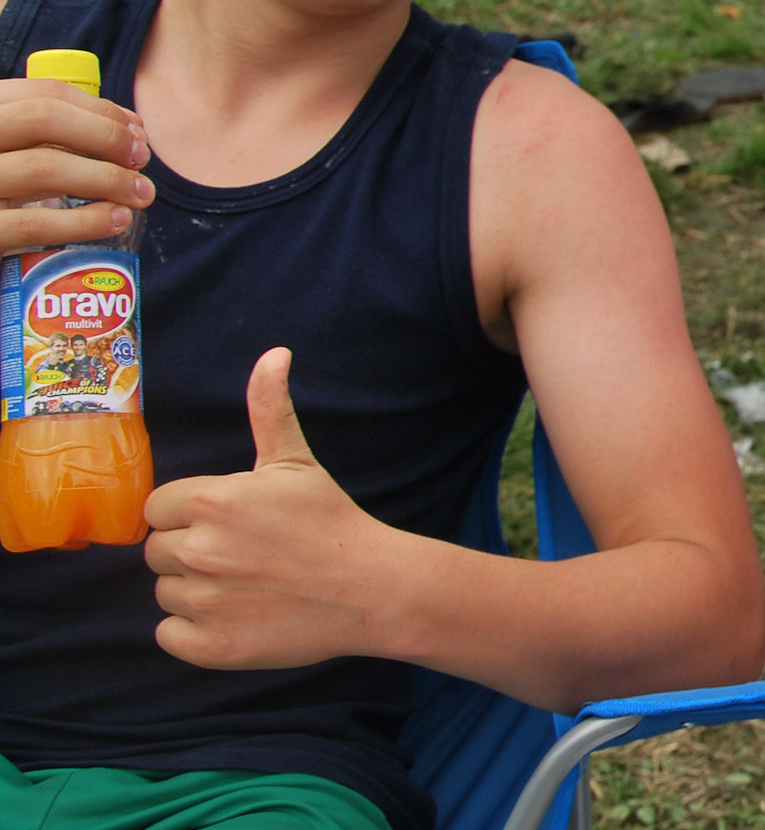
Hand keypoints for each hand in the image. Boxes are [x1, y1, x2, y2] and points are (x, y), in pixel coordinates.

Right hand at [0, 78, 151, 251]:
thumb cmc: (0, 192)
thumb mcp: (14, 154)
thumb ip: (53, 138)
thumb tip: (130, 130)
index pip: (43, 93)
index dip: (101, 110)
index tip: (137, 132)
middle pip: (43, 117)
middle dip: (105, 135)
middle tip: (141, 159)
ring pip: (42, 167)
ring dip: (106, 177)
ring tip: (140, 193)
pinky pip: (33, 224)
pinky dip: (85, 221)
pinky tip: (117, 219)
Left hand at [145, 348, 394, 669]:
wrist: (371, 587)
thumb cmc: (330, 520)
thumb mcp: (296, 461)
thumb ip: (269, 408)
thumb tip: (275, 353)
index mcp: (209, 502)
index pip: (157, 509)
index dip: (189, 514)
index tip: (232, 522)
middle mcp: (198, 550)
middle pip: (157, 552)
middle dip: (192, 551)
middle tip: (243, 554)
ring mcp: (204, 601)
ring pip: (166, 593)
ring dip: (196, 590)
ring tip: (246, 584)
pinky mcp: (210, 646)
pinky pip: (168, 635)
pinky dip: (194, 631)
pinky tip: (237, 614)